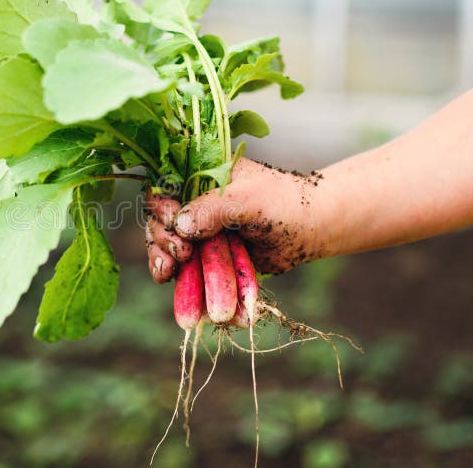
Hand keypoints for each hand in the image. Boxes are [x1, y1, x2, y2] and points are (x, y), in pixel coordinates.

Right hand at [145, 158, 328, 279]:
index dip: (161, 209)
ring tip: (169, 274)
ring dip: (166, 265)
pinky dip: (186, 286)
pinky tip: (184, 294)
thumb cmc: (285, 203)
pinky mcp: (209, 258)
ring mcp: (200, 232)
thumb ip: (214, 208)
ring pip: (168, 250)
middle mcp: (193, 203)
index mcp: (199, 177)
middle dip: (162, 241)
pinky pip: (188, 273)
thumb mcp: (249, 199)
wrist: (314, 229)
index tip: (174, 224)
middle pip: (159, 223)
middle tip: (180, 256)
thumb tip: (179, 225)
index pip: (163, 190)